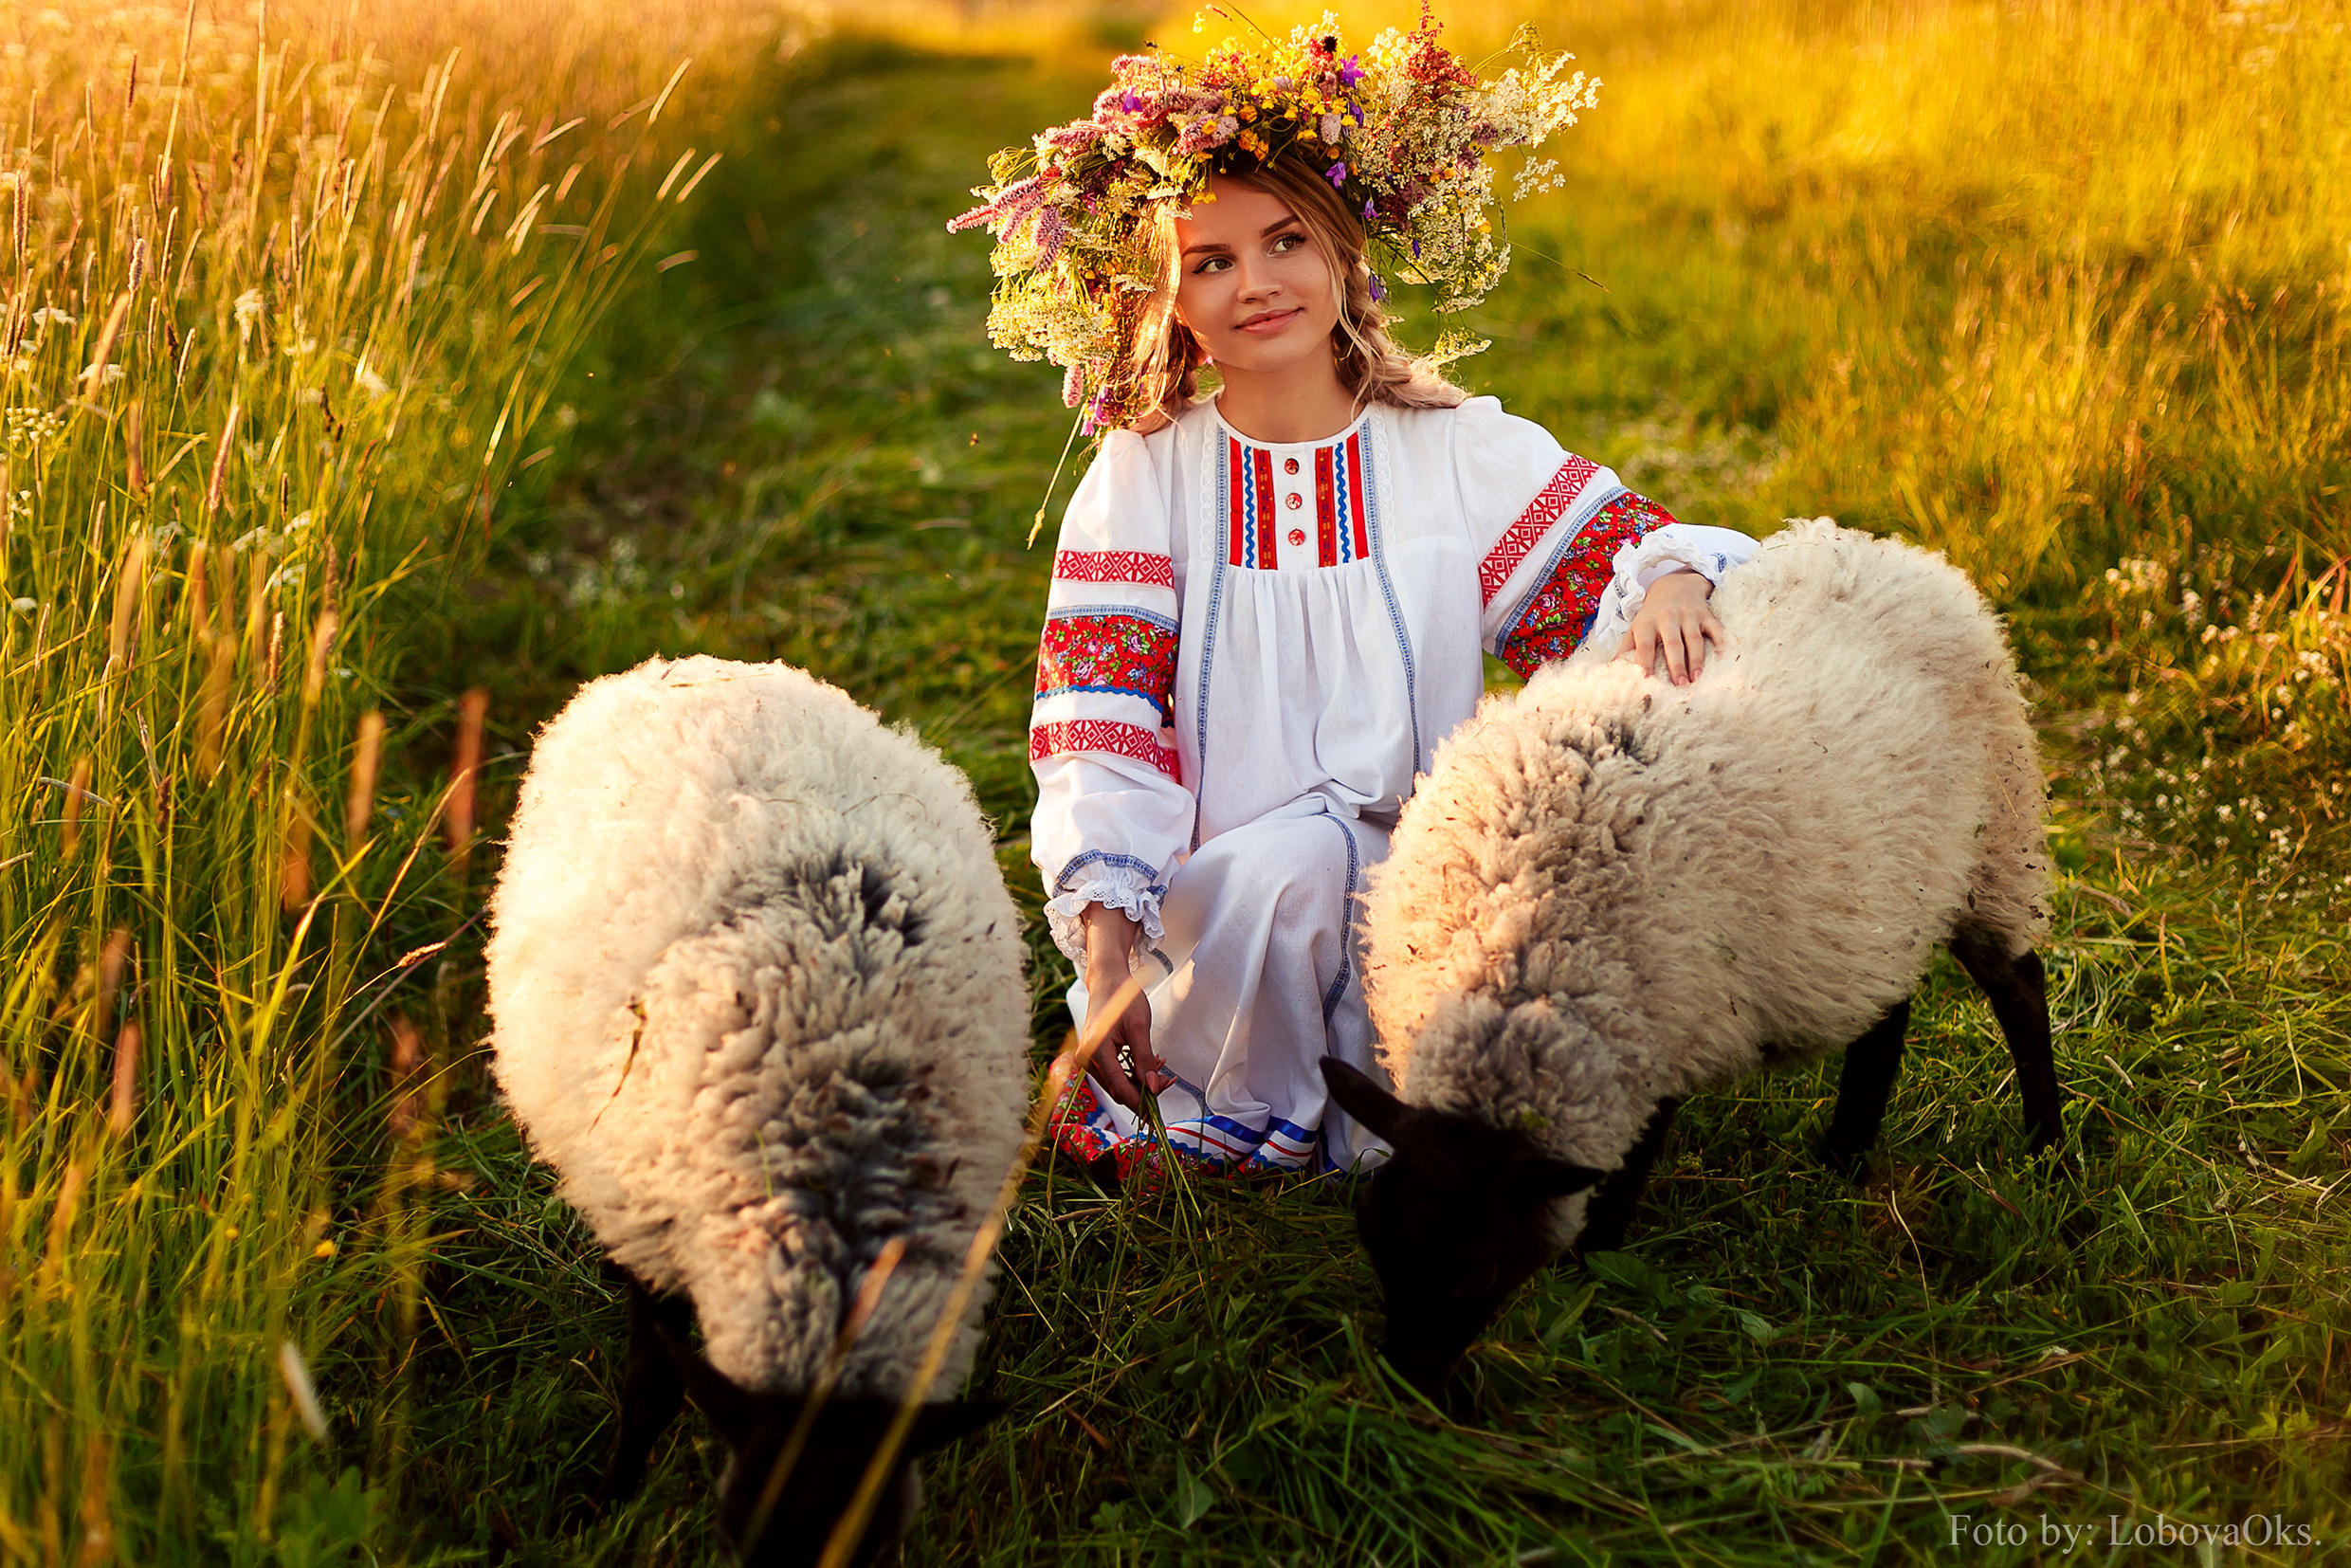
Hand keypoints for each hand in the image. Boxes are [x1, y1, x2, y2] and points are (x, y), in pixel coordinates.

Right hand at [1078, 904, 1173, 1113]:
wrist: (1107, 981)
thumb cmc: (1122, 997)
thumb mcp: (1139, 1027)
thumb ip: (1144, 1059)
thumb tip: (1152, 1087)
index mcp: (1096, 1051)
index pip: (1120, 1089)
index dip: (1141, 1102)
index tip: (1158, 1110)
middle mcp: (1086, 1058)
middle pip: (1118, 1089)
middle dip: (1143, 1089)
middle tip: (1167, 1080)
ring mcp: (1087, 1059)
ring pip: (1117, 1084)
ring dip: (1139, 1081)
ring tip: (1158, 1066)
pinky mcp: (1092, 1057)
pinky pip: (1113, 1074)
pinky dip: (1131, 1073)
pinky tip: (1146, 1063)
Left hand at [1615, 568, 1724, 685]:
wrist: (1674, 584)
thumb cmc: (1652, 614)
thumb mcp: (1635, 627)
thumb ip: (1626, 649)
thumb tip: (1611, 671)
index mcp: (1647, 623)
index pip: (1645, 645)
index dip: (1645, 662)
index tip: (1646, 680)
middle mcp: (1668, 617)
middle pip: (1673, 643)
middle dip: (1676, 665)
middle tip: (1679, 685)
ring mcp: (1689, 615)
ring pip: (1694, 638)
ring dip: (1697, 659)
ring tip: (1697, 679)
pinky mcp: (1706, 614)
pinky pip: (1716, 629)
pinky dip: (1721, 642)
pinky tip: (1724, 658)